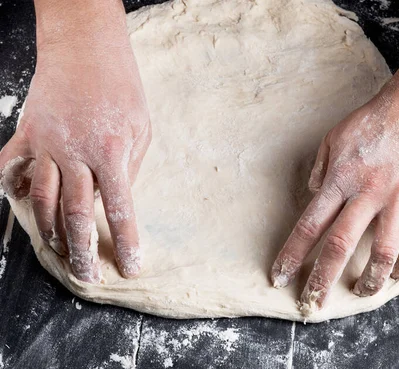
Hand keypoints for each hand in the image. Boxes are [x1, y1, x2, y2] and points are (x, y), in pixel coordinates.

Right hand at [0, 1, 150, 282]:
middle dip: (82, 250)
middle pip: (75, 214)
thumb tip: (116, 199)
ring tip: (60, 252)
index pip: (120, 209)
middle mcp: (76, 154)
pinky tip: (21, 204)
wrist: (85, 48)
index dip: (126, 242)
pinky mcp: (26, 134)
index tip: (131, 267)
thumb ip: (129, 166)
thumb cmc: (122, 87)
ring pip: (41, 200)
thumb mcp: (141, 128)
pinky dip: (12, 189)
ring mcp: (46, 144)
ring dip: (50, 232)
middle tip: (88, 276)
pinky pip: (11, 168)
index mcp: (112, 153)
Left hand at [270, 0, 398, 315]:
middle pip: (339, 246)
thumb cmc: (376, 119)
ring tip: (362, 293)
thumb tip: (311, 195)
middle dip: (322, 279)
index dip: (292, 254)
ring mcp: (398, 199)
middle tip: (312, 304)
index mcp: (339, 179)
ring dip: (371, 281)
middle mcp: (366, 193)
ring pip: (382, 252)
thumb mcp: (335, 137)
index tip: (279, 276)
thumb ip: (320, 169)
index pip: (309, 225)